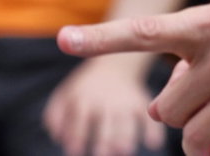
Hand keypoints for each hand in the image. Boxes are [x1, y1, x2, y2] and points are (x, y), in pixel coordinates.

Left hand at [44, 56, 166, 155]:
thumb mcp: (66, 94)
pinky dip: (153, 130)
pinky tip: (154, 144)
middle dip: (105, 139)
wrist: (115, 63)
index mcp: (84, 100)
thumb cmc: (85, 88)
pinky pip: (148, 117)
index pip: (79, 119)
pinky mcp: (141, 104)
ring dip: (126, 136)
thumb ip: (55, 115)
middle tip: (104, 154)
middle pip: (105, 122)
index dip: (77, 134)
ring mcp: (125, 102)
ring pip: (127, 120)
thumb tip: (57, 136)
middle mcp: (106, 102)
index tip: (75, 151)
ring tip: (125, 151)